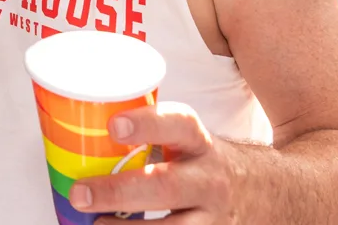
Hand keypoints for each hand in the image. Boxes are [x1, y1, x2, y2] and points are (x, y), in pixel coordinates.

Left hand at [70, 103, 235, 223]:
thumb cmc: (200, 162)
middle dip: (118, 192)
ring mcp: (214, 218)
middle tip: (79, 194)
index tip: (114, 125)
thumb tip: (73, 132)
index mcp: (198, 142)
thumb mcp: (184, 141)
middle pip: (166, 186)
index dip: (147, 123)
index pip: (179, 124)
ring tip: (94, 224)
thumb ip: (145, 137)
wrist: (265, 192)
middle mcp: (209, 180)